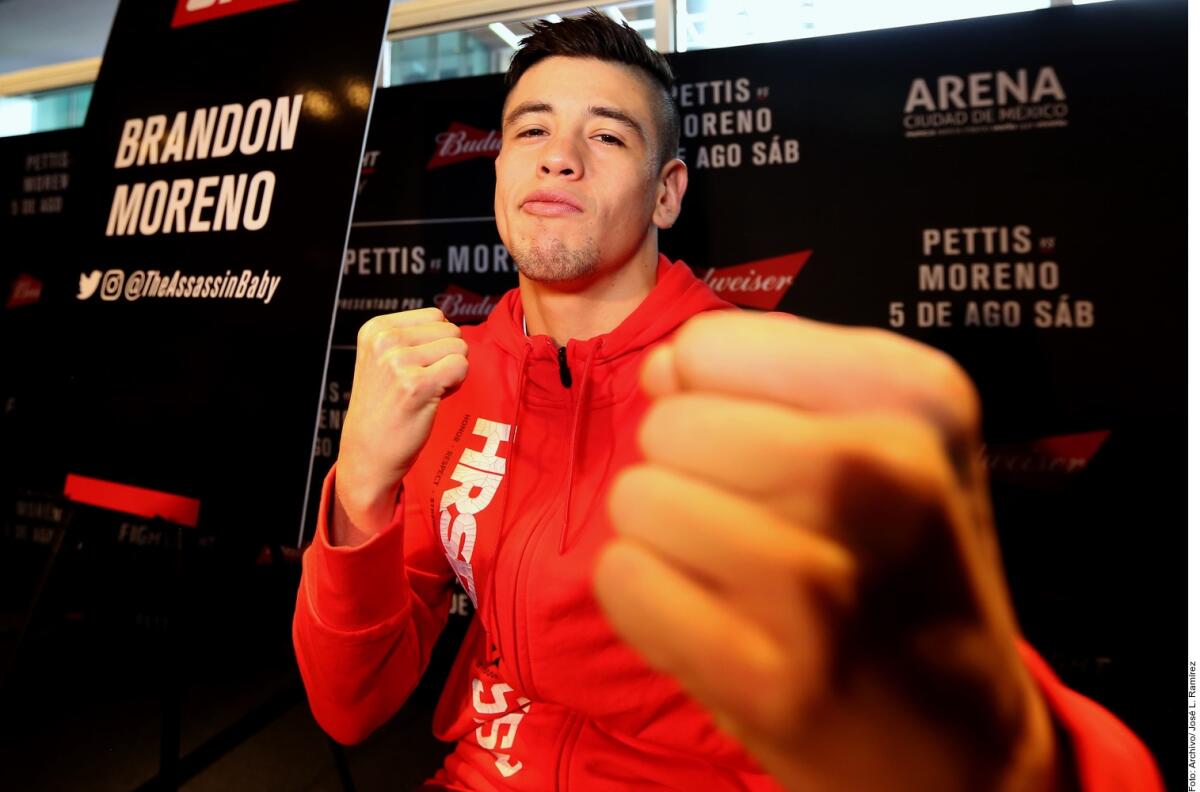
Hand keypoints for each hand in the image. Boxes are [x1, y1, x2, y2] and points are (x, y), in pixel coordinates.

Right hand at [333, 307, 467, 545]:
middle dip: (445, 357)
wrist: (367, 454)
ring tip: (426, 391)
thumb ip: (411, 336)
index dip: (435, 344)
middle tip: (422, 383)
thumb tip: (452, 325)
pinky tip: (433, 399)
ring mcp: (399, 361)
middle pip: (450, 330)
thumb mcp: (382, 359)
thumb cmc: (383, 408)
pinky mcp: (416, 384)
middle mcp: (384, 340)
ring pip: (459, 348)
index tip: (414, 368)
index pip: (435, 316)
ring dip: (451, 371)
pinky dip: (456, 385)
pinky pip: (462, 367)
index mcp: (375, 328)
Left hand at [594, 311, 1059, 790]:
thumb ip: (772, 377)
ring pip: (638, 500)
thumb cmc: (907, 570)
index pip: (709, 346)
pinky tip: (710, 622)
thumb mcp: (892, 443)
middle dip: (680, 468)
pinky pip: (624, 582)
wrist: (960, 743)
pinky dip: (645, 600)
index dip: (707, 393)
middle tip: (747, 521)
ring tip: (733, 574)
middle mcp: (882, 477)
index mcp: (916, 401)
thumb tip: (662, 368)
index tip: (758, 442)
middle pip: (668, 425)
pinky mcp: (771, 682)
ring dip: (662, 537)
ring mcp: (825, 585)